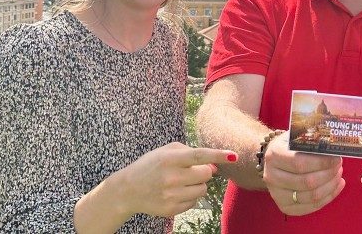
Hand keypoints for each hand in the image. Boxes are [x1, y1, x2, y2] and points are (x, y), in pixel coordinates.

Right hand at [116, 142, 237, 216]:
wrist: (128, 190)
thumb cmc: (151, 165)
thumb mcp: (167, 151)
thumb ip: (192, 152)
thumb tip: (214, 165)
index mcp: (170, 159)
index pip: (199, 156)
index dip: (218, 155)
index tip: (234, 156)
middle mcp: (171, 178)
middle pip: (206, 175)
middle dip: (203, 172)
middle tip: (190, 171)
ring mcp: (171, 196)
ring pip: (203, 190)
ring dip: (197, 185)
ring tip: (180, 182)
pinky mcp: (171, 210)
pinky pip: (194, 202)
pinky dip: (189, 197)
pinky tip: (175, 192)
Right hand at [262, 131, 344, 215]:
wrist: (274, 160)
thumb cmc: (289, 146)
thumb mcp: (297, 137)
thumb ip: (313, 141)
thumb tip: (334, 147)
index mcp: (274, 156)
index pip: (300, 163)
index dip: (322, 163)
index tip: (336, 158)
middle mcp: (272, 176)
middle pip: (307, 182)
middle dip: (328, 174)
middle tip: (338, 166)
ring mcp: (277, 194)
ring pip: (311, 196)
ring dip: (330, 186)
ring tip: (338, 175)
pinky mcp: (284, 206)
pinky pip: (311, 207)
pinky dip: (328, 197)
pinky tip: (336, 186)